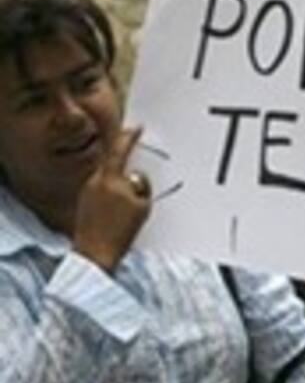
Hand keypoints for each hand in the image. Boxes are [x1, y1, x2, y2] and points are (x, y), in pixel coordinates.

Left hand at [72, 127, 151, 272]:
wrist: (95, 254)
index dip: (130, 136)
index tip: (137, 129)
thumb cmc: (119, 232)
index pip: (120, 149)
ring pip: (108, 177)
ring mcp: (87, 191)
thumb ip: (142, 186)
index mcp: (110, 178)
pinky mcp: (84, 202)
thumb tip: (137, 178)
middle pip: (113, 163)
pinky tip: (119, 211)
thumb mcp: (142, 207)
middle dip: (127, 165)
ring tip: (130, 203)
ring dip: (120, 183)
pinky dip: (112, 193)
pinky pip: (101, 189)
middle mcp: (95, 181)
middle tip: (138, 173)